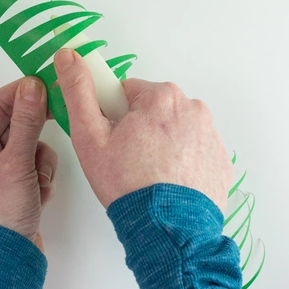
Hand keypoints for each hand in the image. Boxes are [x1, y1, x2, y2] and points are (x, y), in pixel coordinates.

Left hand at [0, 77, 57, 249]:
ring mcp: (2, 176)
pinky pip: (36, 170)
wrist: (4, 263)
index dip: (21, 92)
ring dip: (41, 161)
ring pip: (31, 148)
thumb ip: (26, 122)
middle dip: (35, 130)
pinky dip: (43, 179)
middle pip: (16, 126)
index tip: (46, 83)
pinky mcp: (18, 191)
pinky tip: (40, 196)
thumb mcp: (15, 163)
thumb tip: (32, 85)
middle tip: (58, 115)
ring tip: (37, 182)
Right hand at [54, 49, 232, 210]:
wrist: (167, 231)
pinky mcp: (219, 161)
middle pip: (154, 109)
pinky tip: (168, 182)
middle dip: (140, 128)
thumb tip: (69, 57)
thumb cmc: (128, 185)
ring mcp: (210, 135)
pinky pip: (194, 151)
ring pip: (175, 129)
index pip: (128, 92)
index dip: (114, 115)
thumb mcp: (90, 136)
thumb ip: (78, 91)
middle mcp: (192, 109)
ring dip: (162, 144)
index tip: (113, 139)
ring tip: (148, 175)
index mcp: (161, 97)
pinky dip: (182, 162)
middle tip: (127, 160)